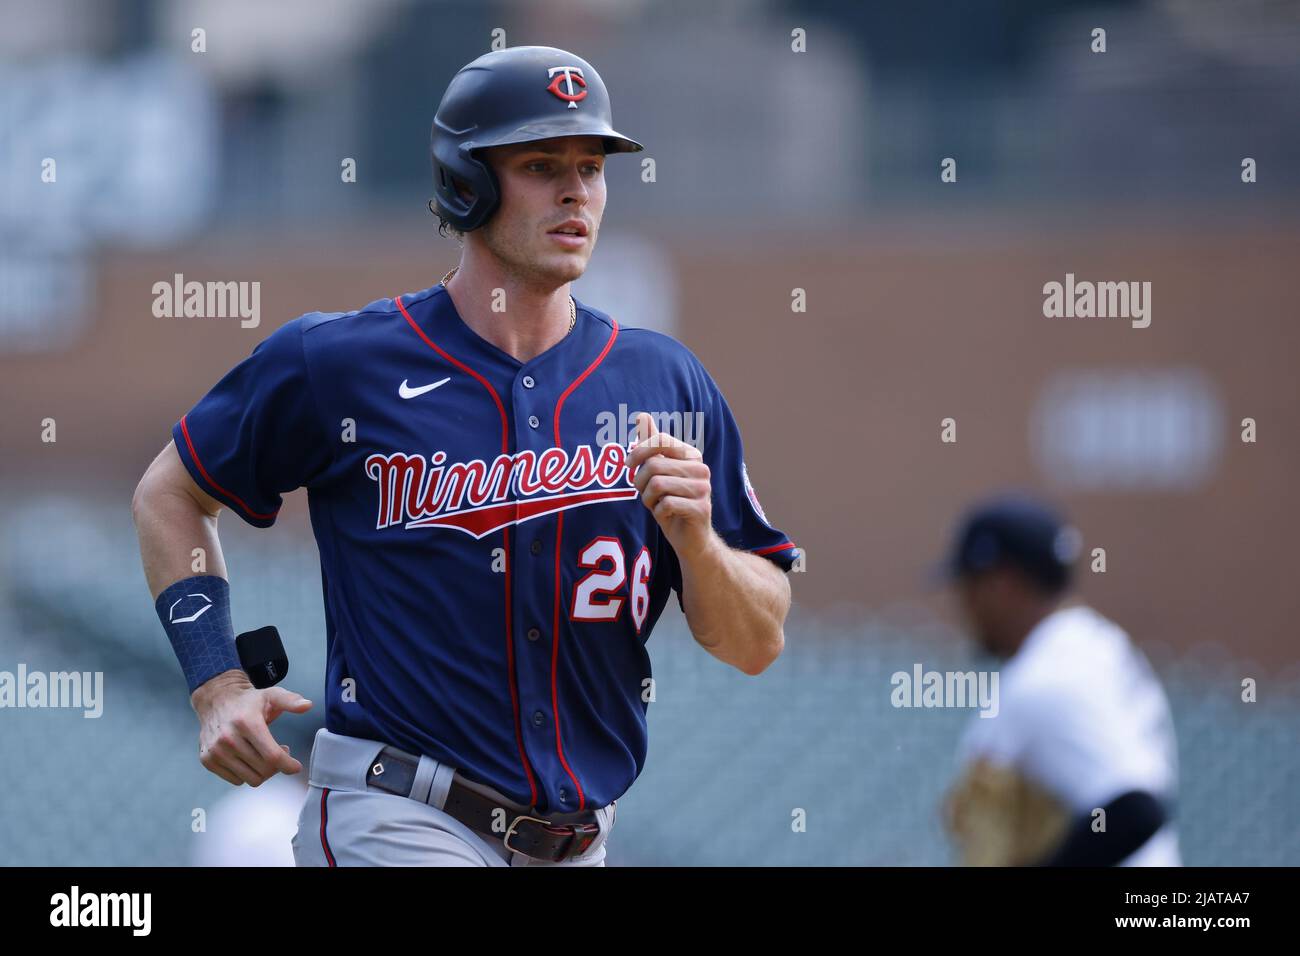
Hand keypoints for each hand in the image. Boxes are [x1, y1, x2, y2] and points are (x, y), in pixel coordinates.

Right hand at [190, 668, 312, 785]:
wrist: (216, 701)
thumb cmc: (248, 701)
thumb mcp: (272, 695)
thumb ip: (291, 701)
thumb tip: (308, 705)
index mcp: (247, 723)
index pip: (272, 756)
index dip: (288, 765)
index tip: (296, 766)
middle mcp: (228, 739)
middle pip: (264, 770)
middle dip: (277, 765)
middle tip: (280, 752)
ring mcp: (216, 751)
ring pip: (251, 779)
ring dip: (263, 771)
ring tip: (264, 755)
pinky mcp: (207, 760)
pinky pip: (236, 780)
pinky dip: (247, 773)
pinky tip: (249, 758)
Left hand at [626, 412, 714, 558]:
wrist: (691, 538)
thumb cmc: (672, 501)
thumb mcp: (659, 471)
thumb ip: (652, 444)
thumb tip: (642, 415)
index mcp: (691, 455)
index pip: (659, 440)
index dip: (638, 451)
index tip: (629, 465)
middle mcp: (701, 468)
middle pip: (654, 465)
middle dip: (641, 482)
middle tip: (645, 494)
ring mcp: (703, 489)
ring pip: (657, 485)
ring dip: (648, 499)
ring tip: (656, 505)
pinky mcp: (701, 509)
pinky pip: (666, 505)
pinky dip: (658, 513)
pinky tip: (667, 516)